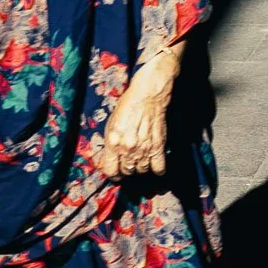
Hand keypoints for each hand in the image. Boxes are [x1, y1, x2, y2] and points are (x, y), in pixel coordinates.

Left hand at [101, 44, 183, 179]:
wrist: (148, 95)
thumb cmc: (127, 106)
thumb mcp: (111, 124)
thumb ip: (109, 145)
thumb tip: (108, 161)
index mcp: (113, 142)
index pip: (110, 171)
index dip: (112, 173)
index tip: (114, 171)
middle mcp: (128, 148)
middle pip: (126, 172)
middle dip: (125, 169)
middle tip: (127, 161)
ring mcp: (144, 149)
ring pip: (141, 171)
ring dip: (140, 168)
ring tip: (139, 159)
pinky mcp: (158, 146)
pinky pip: (158, 168)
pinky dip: (156, 169)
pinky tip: (153, 163)